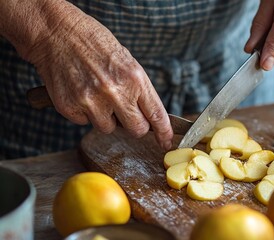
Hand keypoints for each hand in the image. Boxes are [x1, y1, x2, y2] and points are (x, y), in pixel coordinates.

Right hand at [19, 2, 172, 149]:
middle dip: (134, 126)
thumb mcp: (127, 61)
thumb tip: (148, 116)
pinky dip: (84, 112)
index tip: (166, 142)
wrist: (57, 33)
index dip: (163, 133)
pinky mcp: (70, 108)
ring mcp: (91, 102)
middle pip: (136, 130)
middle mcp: (115, 92)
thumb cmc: (94, 44)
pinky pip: (84, 122)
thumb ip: (138, 89)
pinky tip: (80, 92)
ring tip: (96, 93)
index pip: (156, 115)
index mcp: (135, 79)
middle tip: (125, 113)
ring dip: (105, 117)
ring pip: (108, 128)